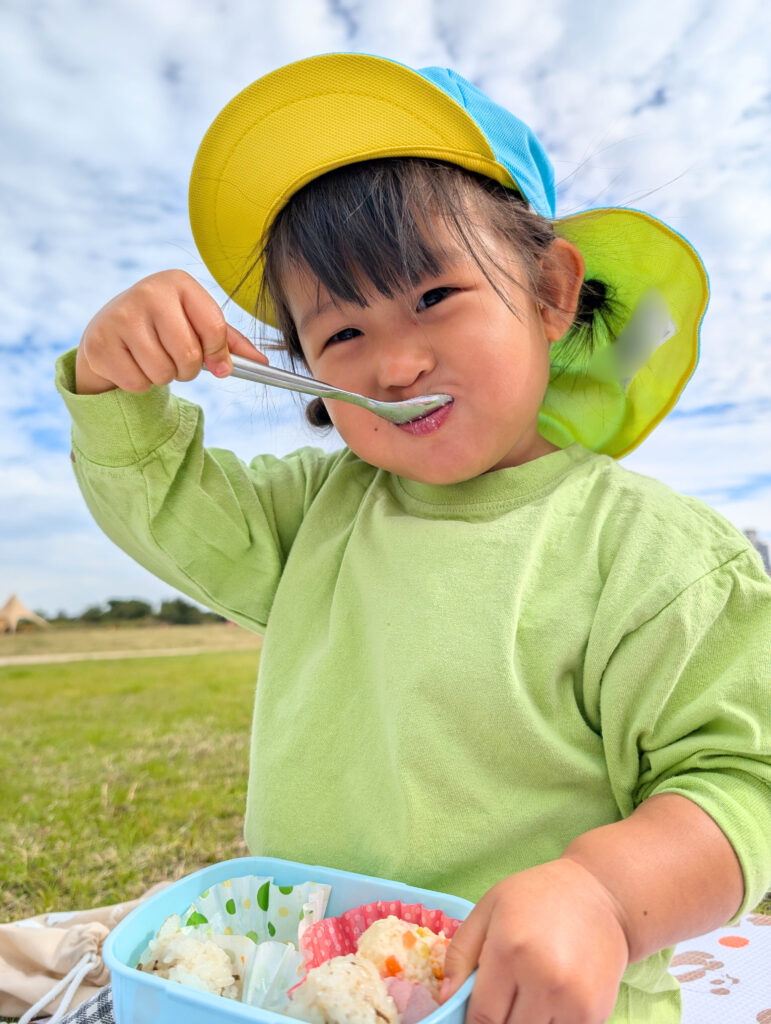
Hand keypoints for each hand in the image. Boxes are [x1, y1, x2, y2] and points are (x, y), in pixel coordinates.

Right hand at [75, 270, 267, 394]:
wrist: (110, 328)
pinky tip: (133, 364)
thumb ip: (229, 342)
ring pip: (163, 373)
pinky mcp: (100, 343)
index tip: (217, 365)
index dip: (218, 354)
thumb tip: (263, 362)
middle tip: (177, 360)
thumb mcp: (196, 324)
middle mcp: (148, 292)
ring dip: (164, 377)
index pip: (214, 328)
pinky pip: (137, 383)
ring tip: (153, 359)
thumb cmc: (164, 326)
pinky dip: (140, 383)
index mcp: (178, 282)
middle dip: (189, 369)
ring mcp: (120, 316)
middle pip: (189, 355)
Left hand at [440, 859, 628, 1023]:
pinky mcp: (595, 1014)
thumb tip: (446, 999)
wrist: (602, 896)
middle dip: (499, 1020)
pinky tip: (551, 998)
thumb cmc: (538, 897)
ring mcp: (572, 1001)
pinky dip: (550, 1023)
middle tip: (504, 996)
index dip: (473, 1021)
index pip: (481, 1017)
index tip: (476, 1012)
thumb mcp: (489, 908)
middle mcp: (542, 979)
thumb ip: (460, 953)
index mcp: (509, 950)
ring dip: (525, 1022)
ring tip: (528, 993)